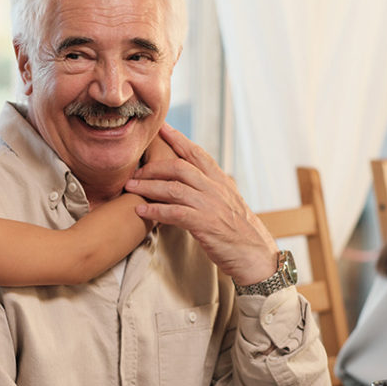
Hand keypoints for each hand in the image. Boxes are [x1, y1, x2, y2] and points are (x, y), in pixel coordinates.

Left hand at [126, 123, 278, 284]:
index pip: (197, 154)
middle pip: (180, 167)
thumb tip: (195, 181)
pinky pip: (175, 213)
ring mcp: (211, 206)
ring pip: (174, 188)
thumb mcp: (228, 203)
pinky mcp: (206, 225)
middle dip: (154, 166)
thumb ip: (212, 189)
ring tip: (130, 187)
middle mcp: (216, 189)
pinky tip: (141, 210)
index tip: (162, 128)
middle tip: (135, 170)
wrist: (256, 257)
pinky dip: (155, 210)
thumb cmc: (239, 233)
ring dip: (148, 186)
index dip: (178, 139)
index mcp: (222, 181)